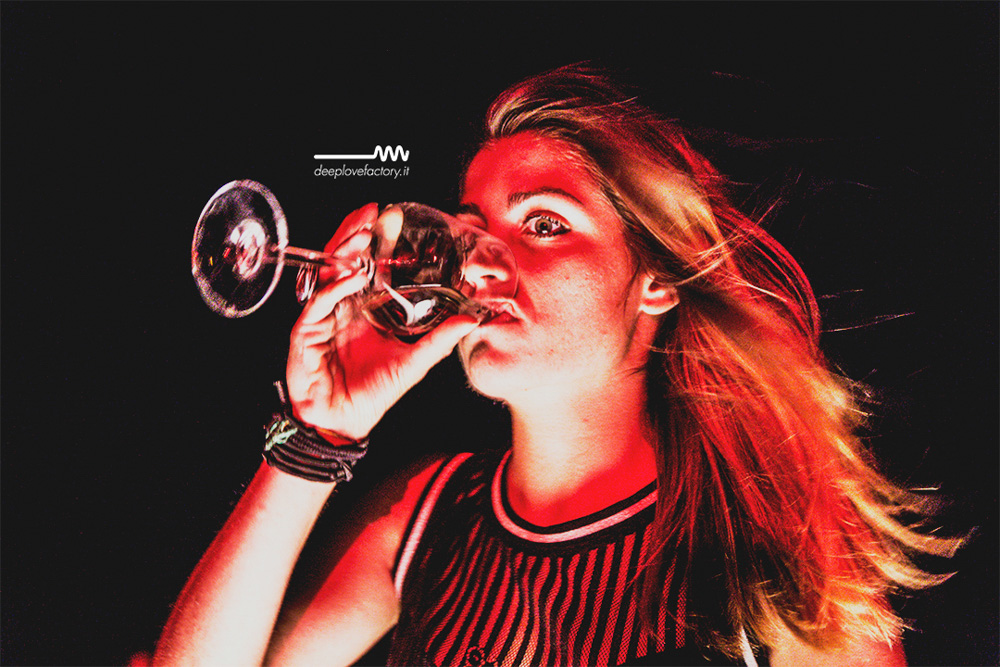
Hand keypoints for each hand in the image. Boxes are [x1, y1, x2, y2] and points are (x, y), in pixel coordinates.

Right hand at [286, 203, 479, 439]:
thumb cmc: (372, 393)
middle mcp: (340, 309)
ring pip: (328, 277)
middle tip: (371, 214)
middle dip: (354, 235)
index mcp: (361, 309)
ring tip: (362, 237)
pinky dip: (333, 291)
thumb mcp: (414, 363)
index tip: (386, 218)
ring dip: (343, 254)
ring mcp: (321, 320)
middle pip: (343, 262)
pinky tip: (350, 279)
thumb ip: (439, 341)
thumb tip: (470, 320)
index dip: (371, 242)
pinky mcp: (306, 336)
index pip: (364, 266)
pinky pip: (318, 307)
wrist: (345, 423)